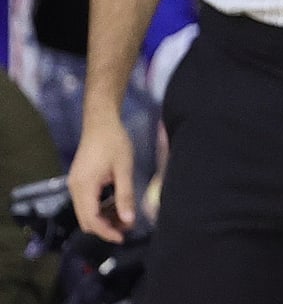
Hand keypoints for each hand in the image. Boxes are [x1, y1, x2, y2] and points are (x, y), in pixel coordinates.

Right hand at [68, 114, 136, 241]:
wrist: (101, 123)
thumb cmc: (115, 143)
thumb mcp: (124, 169)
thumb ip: (125, 195)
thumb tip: (129, 220)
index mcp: (84, 187)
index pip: (91, 220)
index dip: (106, 232)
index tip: (123, 237)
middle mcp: (75, 189)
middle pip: (86, 220)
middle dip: (106, 227)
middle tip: (127, 227)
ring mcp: (75, 186)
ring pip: (86, 213)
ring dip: (104, 218)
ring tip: (126, 216)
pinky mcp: (79, 182)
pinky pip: (87, 203)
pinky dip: (101, 208)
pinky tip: (117, 204)